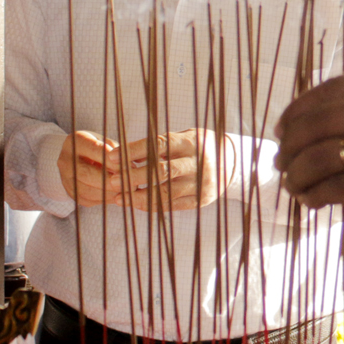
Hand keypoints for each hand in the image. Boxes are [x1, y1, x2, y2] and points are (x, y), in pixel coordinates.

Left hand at [57, 128, 222, 208]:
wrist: (231, 162)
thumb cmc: (197, 146)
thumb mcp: (183, 138)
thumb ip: (158, 146)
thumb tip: (123, 155)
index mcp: (192, 142)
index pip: (158, 146)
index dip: (133, 152)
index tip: (111, 158)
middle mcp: (198, 163)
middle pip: (160, 171)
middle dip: (133, 177)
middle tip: (112, 181)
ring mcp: (201, 183)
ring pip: (164, 193)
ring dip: (138, 197)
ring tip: (118, 197)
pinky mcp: (201, 200)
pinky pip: (172, 206)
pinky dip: (151, 206)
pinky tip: (135, 204)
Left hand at [275, 67, 343, 228]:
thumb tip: (329, 118)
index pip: (328, 91)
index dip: (298, 110)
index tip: (284, 126)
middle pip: (315, 122)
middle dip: (289, 143)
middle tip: (280, 159)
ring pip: (320, 156)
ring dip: (296, 172)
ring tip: (291, 182)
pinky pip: (337, 188)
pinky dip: (314, 194)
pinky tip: (309, 199)